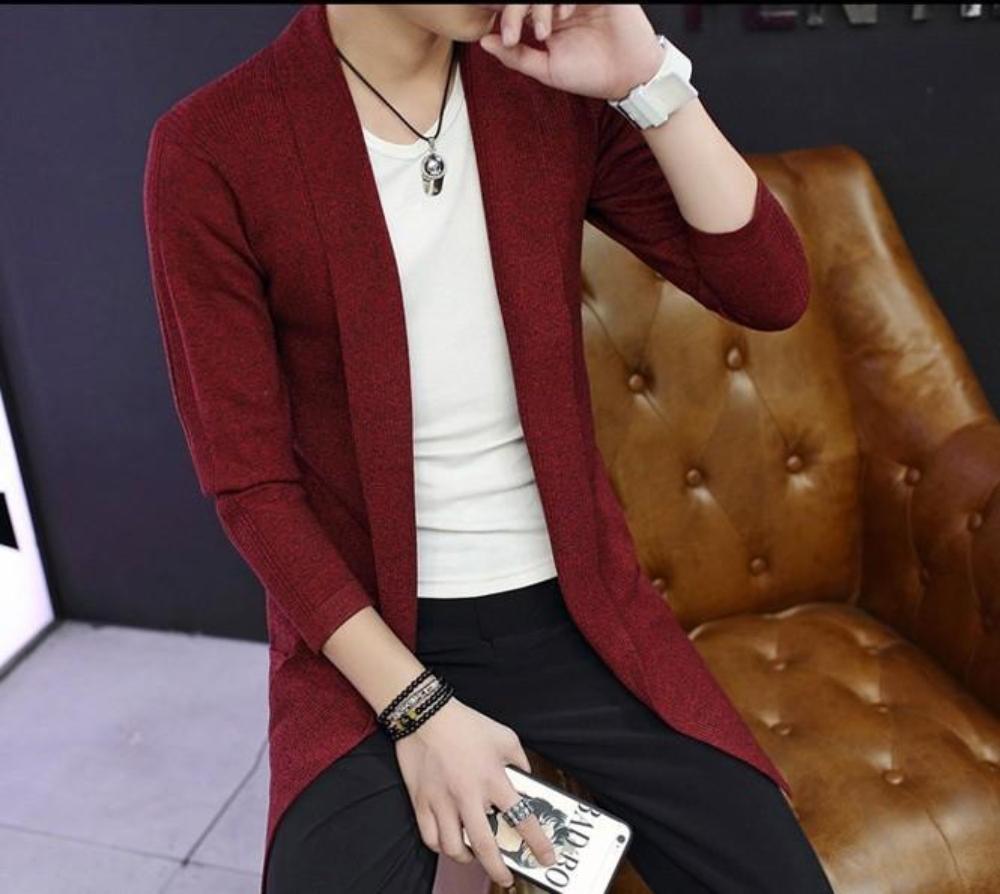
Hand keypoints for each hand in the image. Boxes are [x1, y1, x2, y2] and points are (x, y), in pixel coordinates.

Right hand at [394, 697, 557, 887]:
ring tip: (473, 857)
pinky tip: (448, 843)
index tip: (546, 858)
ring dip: (467, 859)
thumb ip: (519, 761)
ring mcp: (443, 801)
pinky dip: (440, 847)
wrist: (426, 714)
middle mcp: (469, 795)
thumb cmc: (466, 724)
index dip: (537, 844)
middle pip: (486, 847)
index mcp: (494, 779)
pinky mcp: (421, 802)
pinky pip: (429, 838)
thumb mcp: (505, 737)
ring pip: (454, 848)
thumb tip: (526, 779)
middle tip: (505, 877)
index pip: (522, 819)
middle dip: (499, 869)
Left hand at [477, 4, 666, 100]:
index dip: (508, 15)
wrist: (628, 76)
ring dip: (540, 5)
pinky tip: (565, 16)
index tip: (508, 37)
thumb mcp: (546, 69)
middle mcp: (562, 2)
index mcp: (547, 17)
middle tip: (519, 34)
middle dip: (518, 10)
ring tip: (546, 31)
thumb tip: (484, 41)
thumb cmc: (590, 74)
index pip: (520, 6)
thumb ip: (515, 56)